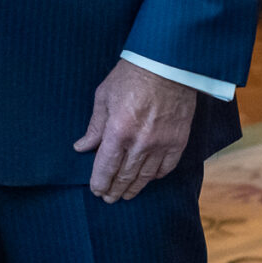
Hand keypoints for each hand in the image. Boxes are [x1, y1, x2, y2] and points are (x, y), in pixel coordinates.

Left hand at [74, 59, 198, 201]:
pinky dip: (156, 176)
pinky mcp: (178, 141)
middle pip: (125, 176)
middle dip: (114, 190)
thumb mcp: (104, 97)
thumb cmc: (132, 75)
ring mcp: (162, 143)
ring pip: (145, 176)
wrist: (168, 64)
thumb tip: (82, 147)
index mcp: (119, 130)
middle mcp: (140, 142)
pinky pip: (166, 167)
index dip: (99, 182)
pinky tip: (149, 179)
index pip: (106, 167)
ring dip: (133, 188)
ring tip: (125, 195)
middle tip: (108, 198)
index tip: (96, 190)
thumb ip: (95, 126)